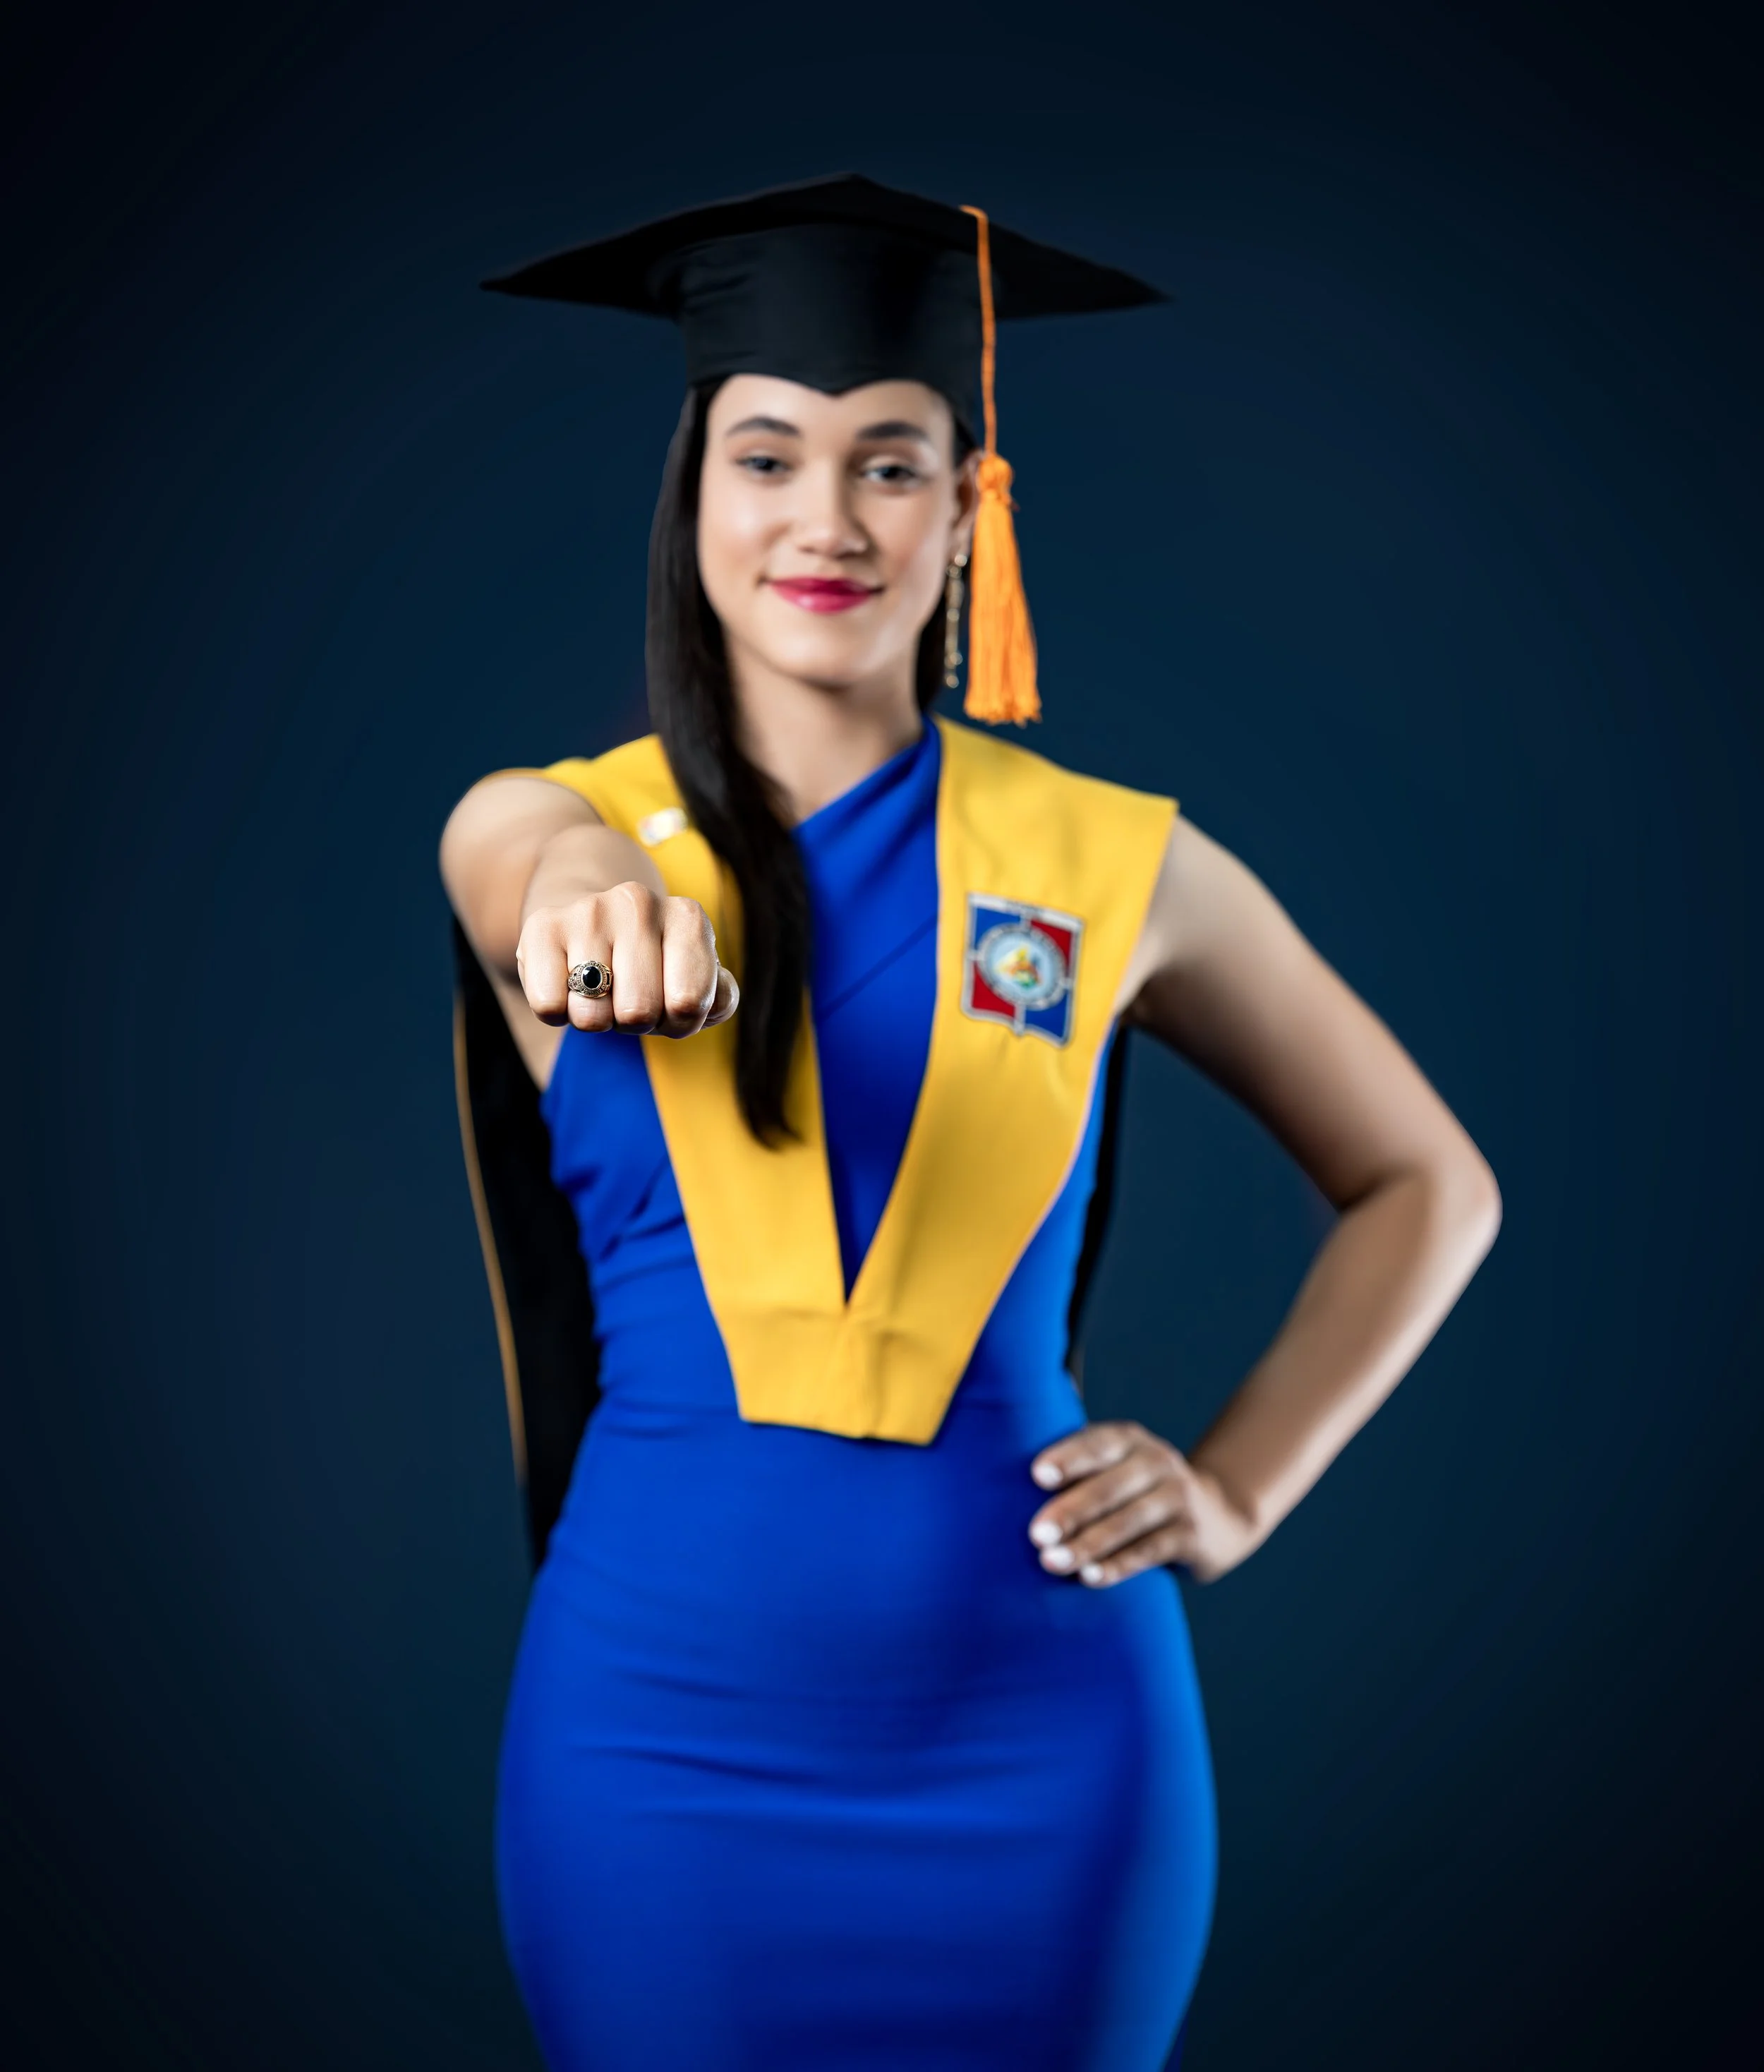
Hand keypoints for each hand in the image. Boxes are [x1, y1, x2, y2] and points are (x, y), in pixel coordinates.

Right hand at [518, 882, 739, 1037]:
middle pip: (638, 1013)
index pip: (688, 1004)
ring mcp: (589, 911)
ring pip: (592, 1015)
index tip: (672, 1004)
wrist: (594, 921)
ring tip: (602, 991)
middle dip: (637, 1023)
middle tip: (631, 999)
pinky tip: (568, 985)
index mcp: (688, 917)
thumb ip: (719, 998)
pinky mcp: (542, 926)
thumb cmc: (655, 966)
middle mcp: (639, 903)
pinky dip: (558, 1013)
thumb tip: (697, 1004)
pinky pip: (549, 1006)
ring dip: (597, 1020)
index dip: (680, 1022)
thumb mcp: (697, 981)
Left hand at [1027, 1421, 1259, 1586]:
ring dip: (1087, 1544)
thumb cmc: (1139, 1490)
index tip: (1036, 1475)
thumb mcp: (1117, 1466)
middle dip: (1070, 1510)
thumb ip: (1078, 1464)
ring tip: (1052, 1563)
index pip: (1097, 1443)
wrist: (1220, 1516)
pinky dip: (1119, 1565)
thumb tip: (1003, 1469)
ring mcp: (1178, 1497)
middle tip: (1035, 1535)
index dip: (1068, 1457)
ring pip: (1127, 1522)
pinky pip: (1150, 1551)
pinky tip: (1091, 1578)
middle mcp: (1156, 1461)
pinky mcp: (1191, 1534)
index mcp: (1130, 1439)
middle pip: (1109, 1485)